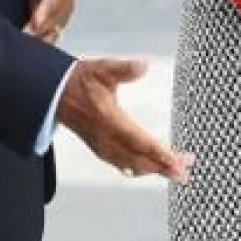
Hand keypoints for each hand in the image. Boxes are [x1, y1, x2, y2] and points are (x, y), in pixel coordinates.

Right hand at [56, 58, 193, 182]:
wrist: (55, 93)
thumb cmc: (80, 81)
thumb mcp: (102, 69)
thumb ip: (124, 69)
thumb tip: (143, 66)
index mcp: (109, 120)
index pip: (140, 141)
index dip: (160, 153)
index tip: (178, 160)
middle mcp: (106, 138)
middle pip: (140, 159)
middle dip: (164, 167)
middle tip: (184, 172)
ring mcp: (103, 146)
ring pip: (132, 166)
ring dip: (155, 171)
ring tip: (175, 174)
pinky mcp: (101, 149)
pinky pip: (123, 165)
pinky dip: (139, 170)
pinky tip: (149, 172)